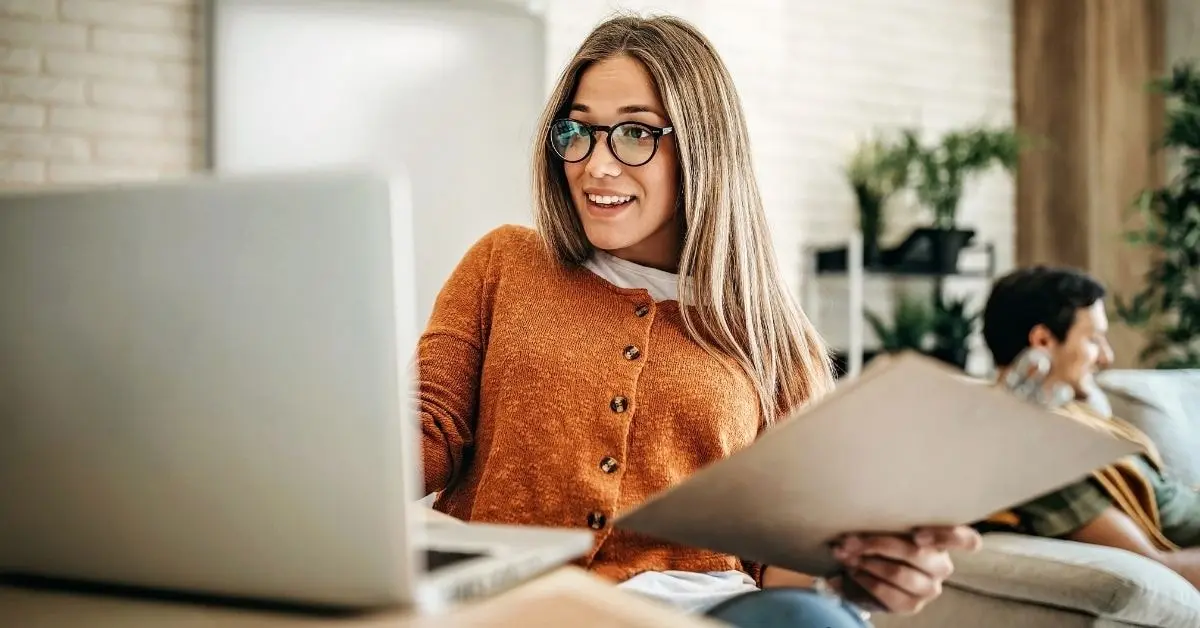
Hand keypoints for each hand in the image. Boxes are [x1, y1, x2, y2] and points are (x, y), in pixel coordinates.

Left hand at [827, 526, 981, 614]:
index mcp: (942, 540)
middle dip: (877, 543)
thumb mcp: (885, 528)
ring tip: (847, 556)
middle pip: (917, 553)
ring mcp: (929, 588)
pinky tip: (853, 572)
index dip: (947, 536)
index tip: (917, 534)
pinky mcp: (912, 605)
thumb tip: (854, 529)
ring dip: (868, 562)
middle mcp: (941, 566)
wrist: (867, 574)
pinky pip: (889, 594)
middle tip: (849, 540)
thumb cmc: (880, 541)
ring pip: (900, 573)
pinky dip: (866, 580)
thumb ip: (879, 522)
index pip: (967, 540)